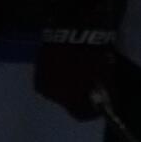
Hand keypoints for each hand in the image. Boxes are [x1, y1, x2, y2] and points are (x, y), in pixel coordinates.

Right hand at [34, 0, 115, 120]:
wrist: (72, 28)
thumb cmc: (91, 55)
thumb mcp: (103, 78)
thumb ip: (102, 95)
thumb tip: (101, 103)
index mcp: (65, 98)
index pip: (81, 114)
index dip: (92, 109)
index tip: (100, 101)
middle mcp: (49, 92)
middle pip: (66, 101)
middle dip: (77, 95)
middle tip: (89, 83)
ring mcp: (40, 77)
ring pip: (57, 88)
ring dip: (67, 83)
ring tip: (78, 69)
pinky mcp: (37, 63)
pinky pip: (51, 75)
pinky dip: (60, 72)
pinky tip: (69, 61)